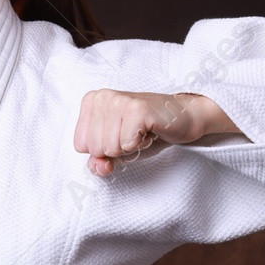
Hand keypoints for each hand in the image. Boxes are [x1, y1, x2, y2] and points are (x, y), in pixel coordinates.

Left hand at [73, 89, 234, 176]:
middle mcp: (102, 96)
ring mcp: (119, 100)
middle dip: (118, 149)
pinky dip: (142, 145)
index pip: (81, 146)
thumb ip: (100, 161)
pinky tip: (149, 131)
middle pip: (95, 148)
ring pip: (110, 148)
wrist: (183, 118)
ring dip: (130, 147)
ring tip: (141, 132)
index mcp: (91, 102)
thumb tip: (99, 168)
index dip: (104, 149)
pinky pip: (127, 146)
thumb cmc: (147, 131)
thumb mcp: (117, 149)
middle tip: (134, 133)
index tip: (122, 134)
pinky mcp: (137, 109)